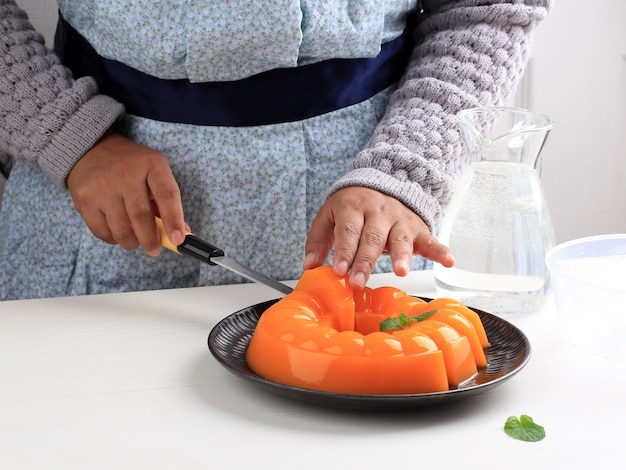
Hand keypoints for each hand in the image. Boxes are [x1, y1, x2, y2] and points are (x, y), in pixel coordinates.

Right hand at [67, 131, 186, 254]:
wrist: (92, 150)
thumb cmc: (132, 168)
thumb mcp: (155, 174)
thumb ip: (167, 203)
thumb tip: (180, 235)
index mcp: (151, 164)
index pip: (167, 194)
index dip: (174, 219)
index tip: (178, 240)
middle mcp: (126, 173)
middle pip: (141, 216)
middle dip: (150, 240)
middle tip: (154, 249)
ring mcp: (102, 186)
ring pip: (121, 228)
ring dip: (132, 242)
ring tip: (136, 240)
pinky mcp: (84, 198)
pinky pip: (101, 231)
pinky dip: (113, 239)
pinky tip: (117, 232)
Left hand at [303, 187, 453, 288]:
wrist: (384, 180)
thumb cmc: (353, 206)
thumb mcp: (330, 215)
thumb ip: (319, 240)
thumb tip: (308, 266)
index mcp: (354, 207)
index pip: (348, 231)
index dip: (344, 251)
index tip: (339, 270)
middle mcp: (378, 212)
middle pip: (372, 238)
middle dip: (365, 261)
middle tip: (358, 281)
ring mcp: (400, 219)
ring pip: (401, 238)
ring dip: (401, 255)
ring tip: (400, 271)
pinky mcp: (418, 228)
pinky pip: (430, 239)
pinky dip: (440, 250)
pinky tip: (448, 261)